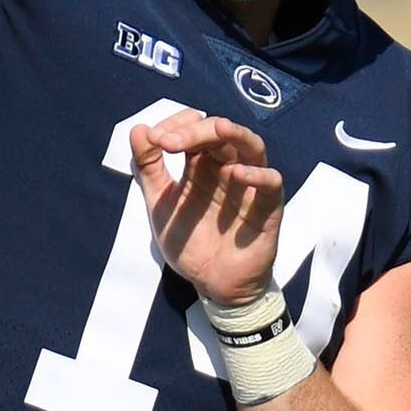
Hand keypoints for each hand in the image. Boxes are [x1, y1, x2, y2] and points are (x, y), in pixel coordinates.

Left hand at [129, 112, 284, 308]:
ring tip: (218, 128)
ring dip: (236, 134)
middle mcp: (227, 168)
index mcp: (202, 164)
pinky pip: (272, 185)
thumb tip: (138, 129)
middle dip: (195, 131)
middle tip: (169, 141)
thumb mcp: (159, 204)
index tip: (153, 140)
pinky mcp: (268, 209)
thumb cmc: (191, 240)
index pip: (194, 128)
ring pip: (253, 147)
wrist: (212, 283)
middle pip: (220, 134)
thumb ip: (148, 168)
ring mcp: (249, 186)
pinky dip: (259, 175)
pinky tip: (238, 174)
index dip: (174, 126)